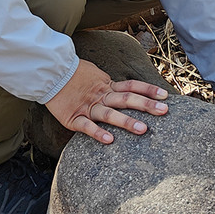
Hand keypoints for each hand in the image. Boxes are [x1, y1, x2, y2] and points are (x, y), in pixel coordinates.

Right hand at [45, 59, 168, 143]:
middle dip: (146, 105)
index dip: (148, 90)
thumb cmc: (73, 75)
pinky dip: (97, 132)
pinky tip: (109, 140)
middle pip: (126, 99)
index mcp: (107, 85)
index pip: (131, 86)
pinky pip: (86, 126)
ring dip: (126, 121)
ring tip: (143, 129)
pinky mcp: (73, 117)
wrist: (49, 73)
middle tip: (164, 111)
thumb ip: (110, 85)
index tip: (165, 95)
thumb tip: (126, 89)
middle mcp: (100, 95)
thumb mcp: (96, 75)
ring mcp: (87, 106)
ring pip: (109, 114)